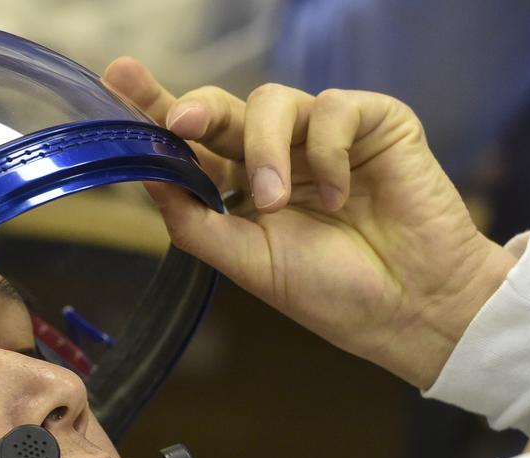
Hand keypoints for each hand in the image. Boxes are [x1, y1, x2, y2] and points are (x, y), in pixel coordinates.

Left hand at [102, 58, 517, 389]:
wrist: (410, 308)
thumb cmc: (332, 292)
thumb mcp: (247, 262)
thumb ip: (195, 219)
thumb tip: (145, 176)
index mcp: (242, 188)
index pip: (192, 142)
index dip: (155, 108)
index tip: (118, 78)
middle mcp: (278, 154)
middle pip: (222, 108)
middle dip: (197, 108)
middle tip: (182, 120)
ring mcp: (324, 136)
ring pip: (271, 102)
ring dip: (266, 151)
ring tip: (280, 201)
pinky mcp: (374, 122)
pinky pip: (332, 109)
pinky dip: (329, 152)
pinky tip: (345, 194)